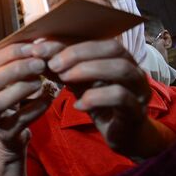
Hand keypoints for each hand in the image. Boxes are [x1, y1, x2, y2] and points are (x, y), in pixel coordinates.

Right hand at [0, 43, 51, 153]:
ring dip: (21, 89)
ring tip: (40, 82)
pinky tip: (48, 99)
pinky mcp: (4, 133)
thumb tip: (37, 42)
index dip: (12, 53)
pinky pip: (18, 120)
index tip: (33, 47)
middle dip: (17, 69)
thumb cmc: (10, 101)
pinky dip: (35, 108)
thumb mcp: (7, 81)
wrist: (7, 136)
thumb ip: (15, 64)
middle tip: (39, 64)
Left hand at [41, 39, 151, 154]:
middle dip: (79, 53)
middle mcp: (133, 68)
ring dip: (89, 70)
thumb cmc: (100, 103)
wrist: (122, 135)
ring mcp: (139, 89)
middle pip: (113, 48)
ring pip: (121, 69)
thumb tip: (37, 52)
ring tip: (65, 79)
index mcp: (119, 58)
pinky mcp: (137, 110)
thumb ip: (63, 68)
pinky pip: (120, 97)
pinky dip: (96, 98)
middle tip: (53, 64)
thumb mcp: (78, 84)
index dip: (68, 43)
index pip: (97, 40)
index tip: (41, 50)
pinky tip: (78, 105)